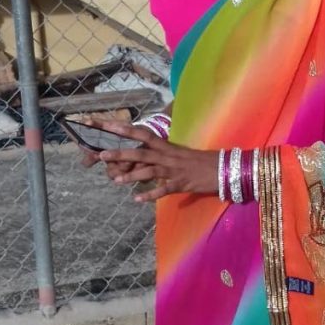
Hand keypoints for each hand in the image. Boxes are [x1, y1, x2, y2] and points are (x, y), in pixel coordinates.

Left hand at [93, 120, 218, 202]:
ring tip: (115, 180)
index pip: (142, 134)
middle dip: (121, 153)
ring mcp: (174, 170)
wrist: (223, 168)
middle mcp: (168, 155)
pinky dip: (151, 195)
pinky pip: (164, 189)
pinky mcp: (182, 183)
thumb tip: (143, 154)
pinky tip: (138, 199)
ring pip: (150, 170)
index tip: (106, 124)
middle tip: (101, 154)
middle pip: (141, 152)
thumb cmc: (200, 161)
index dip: (124, 129)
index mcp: (166, 146)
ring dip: (132, 176)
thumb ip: (161, 153)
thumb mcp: (178, 153)